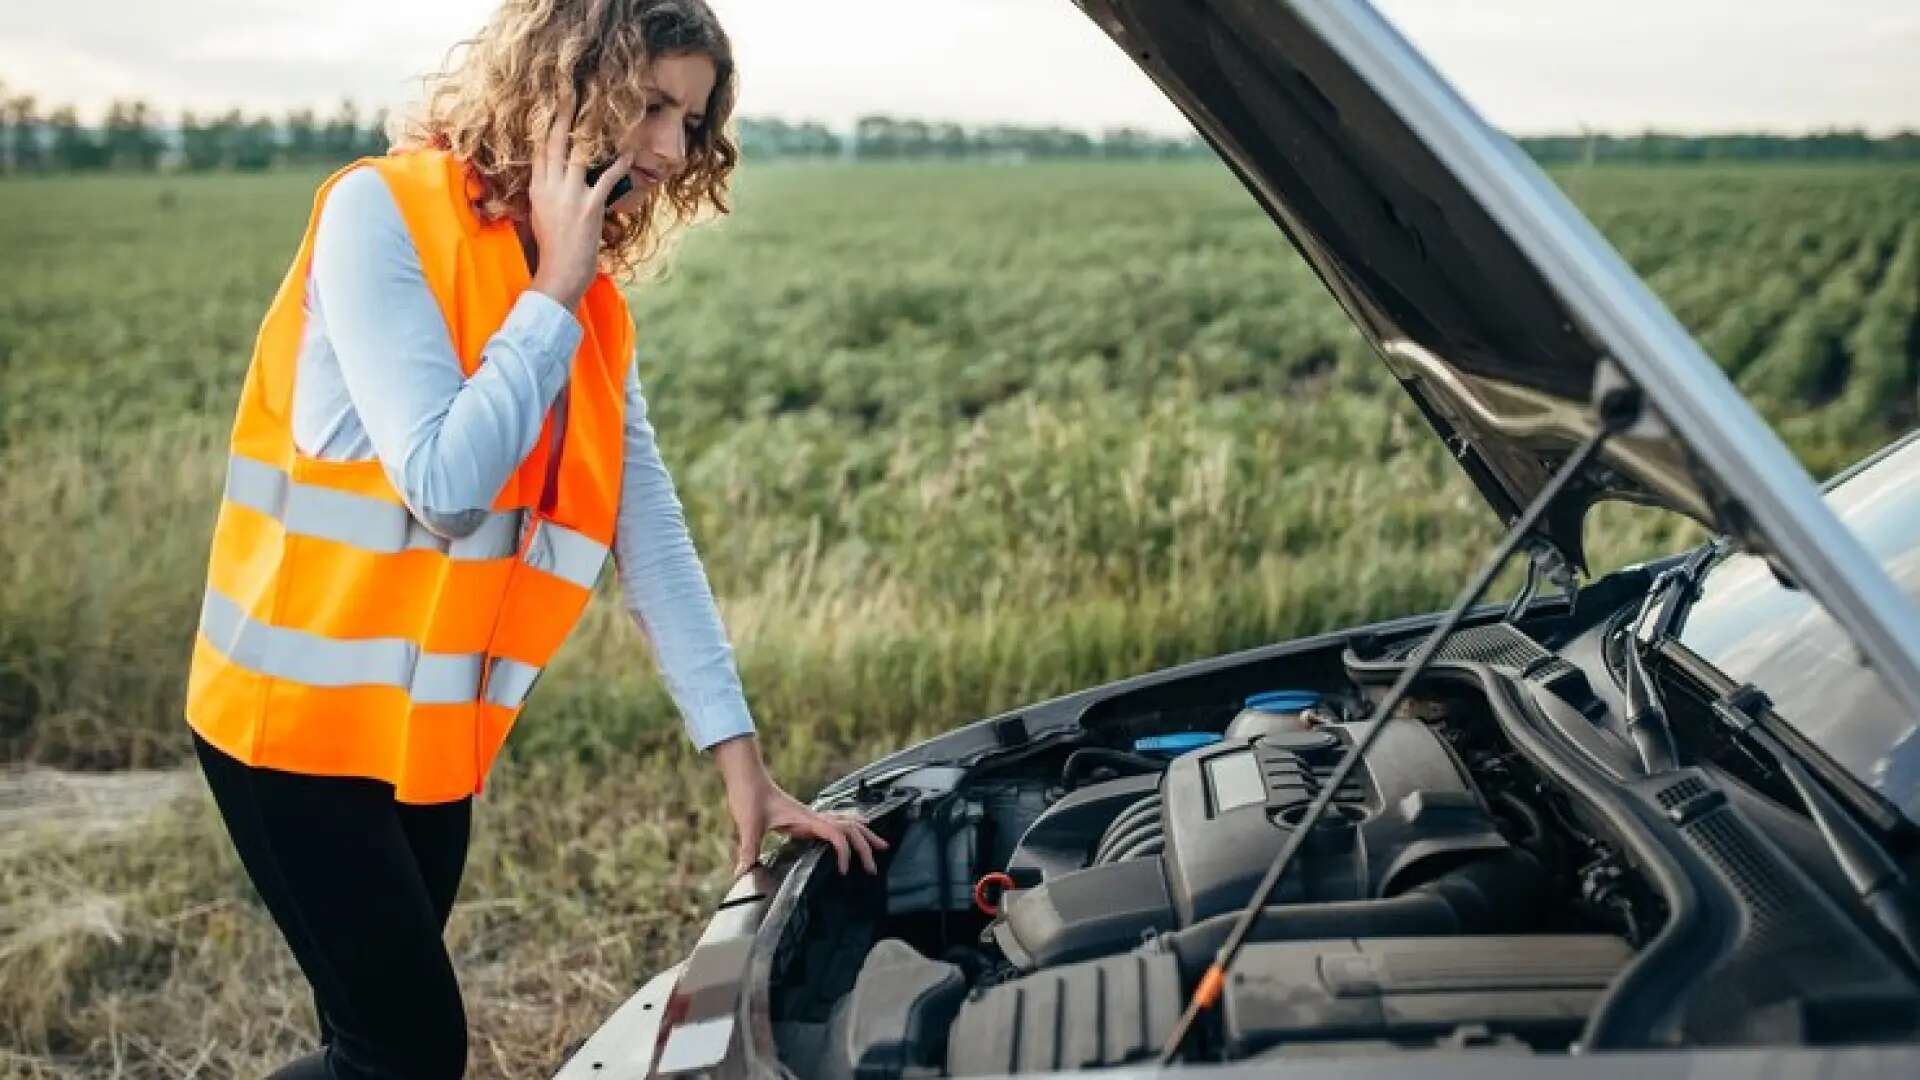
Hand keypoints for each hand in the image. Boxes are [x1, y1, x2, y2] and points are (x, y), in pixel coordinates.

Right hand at [526, 86, 630, 309]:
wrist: (560, 273)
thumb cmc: (553, 248)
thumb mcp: (541, 215)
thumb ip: (546, 192)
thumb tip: (552, 176)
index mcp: (537, 188)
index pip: (540, 149)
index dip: (546, 124)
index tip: (552, 103)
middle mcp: (550, 187)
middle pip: (554, 142)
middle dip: (562, 114)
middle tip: (568, 90)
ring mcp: (570, 196)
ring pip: (578, 154)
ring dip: (590, 131)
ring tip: (600, 111)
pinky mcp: (590, 207)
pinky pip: (606, 178)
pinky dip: (619, 165)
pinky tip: (629, 153)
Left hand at [710, 735, 888, 876]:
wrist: (747, 775)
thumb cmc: (750, 794)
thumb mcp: (749, 824)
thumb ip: (748, 850)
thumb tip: (743, 873)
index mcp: (806, 819)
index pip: (837, 835)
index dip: (846, 853)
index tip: (845, 871)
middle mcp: (813, 816)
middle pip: (850, 829)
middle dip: (866, 847)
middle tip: (874, 867)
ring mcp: (811, 814)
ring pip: (847, 822)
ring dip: (864, 835)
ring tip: (880, 845)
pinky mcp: (805, 815)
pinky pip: (836, 820)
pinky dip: (851, 825)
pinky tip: (855, 828)